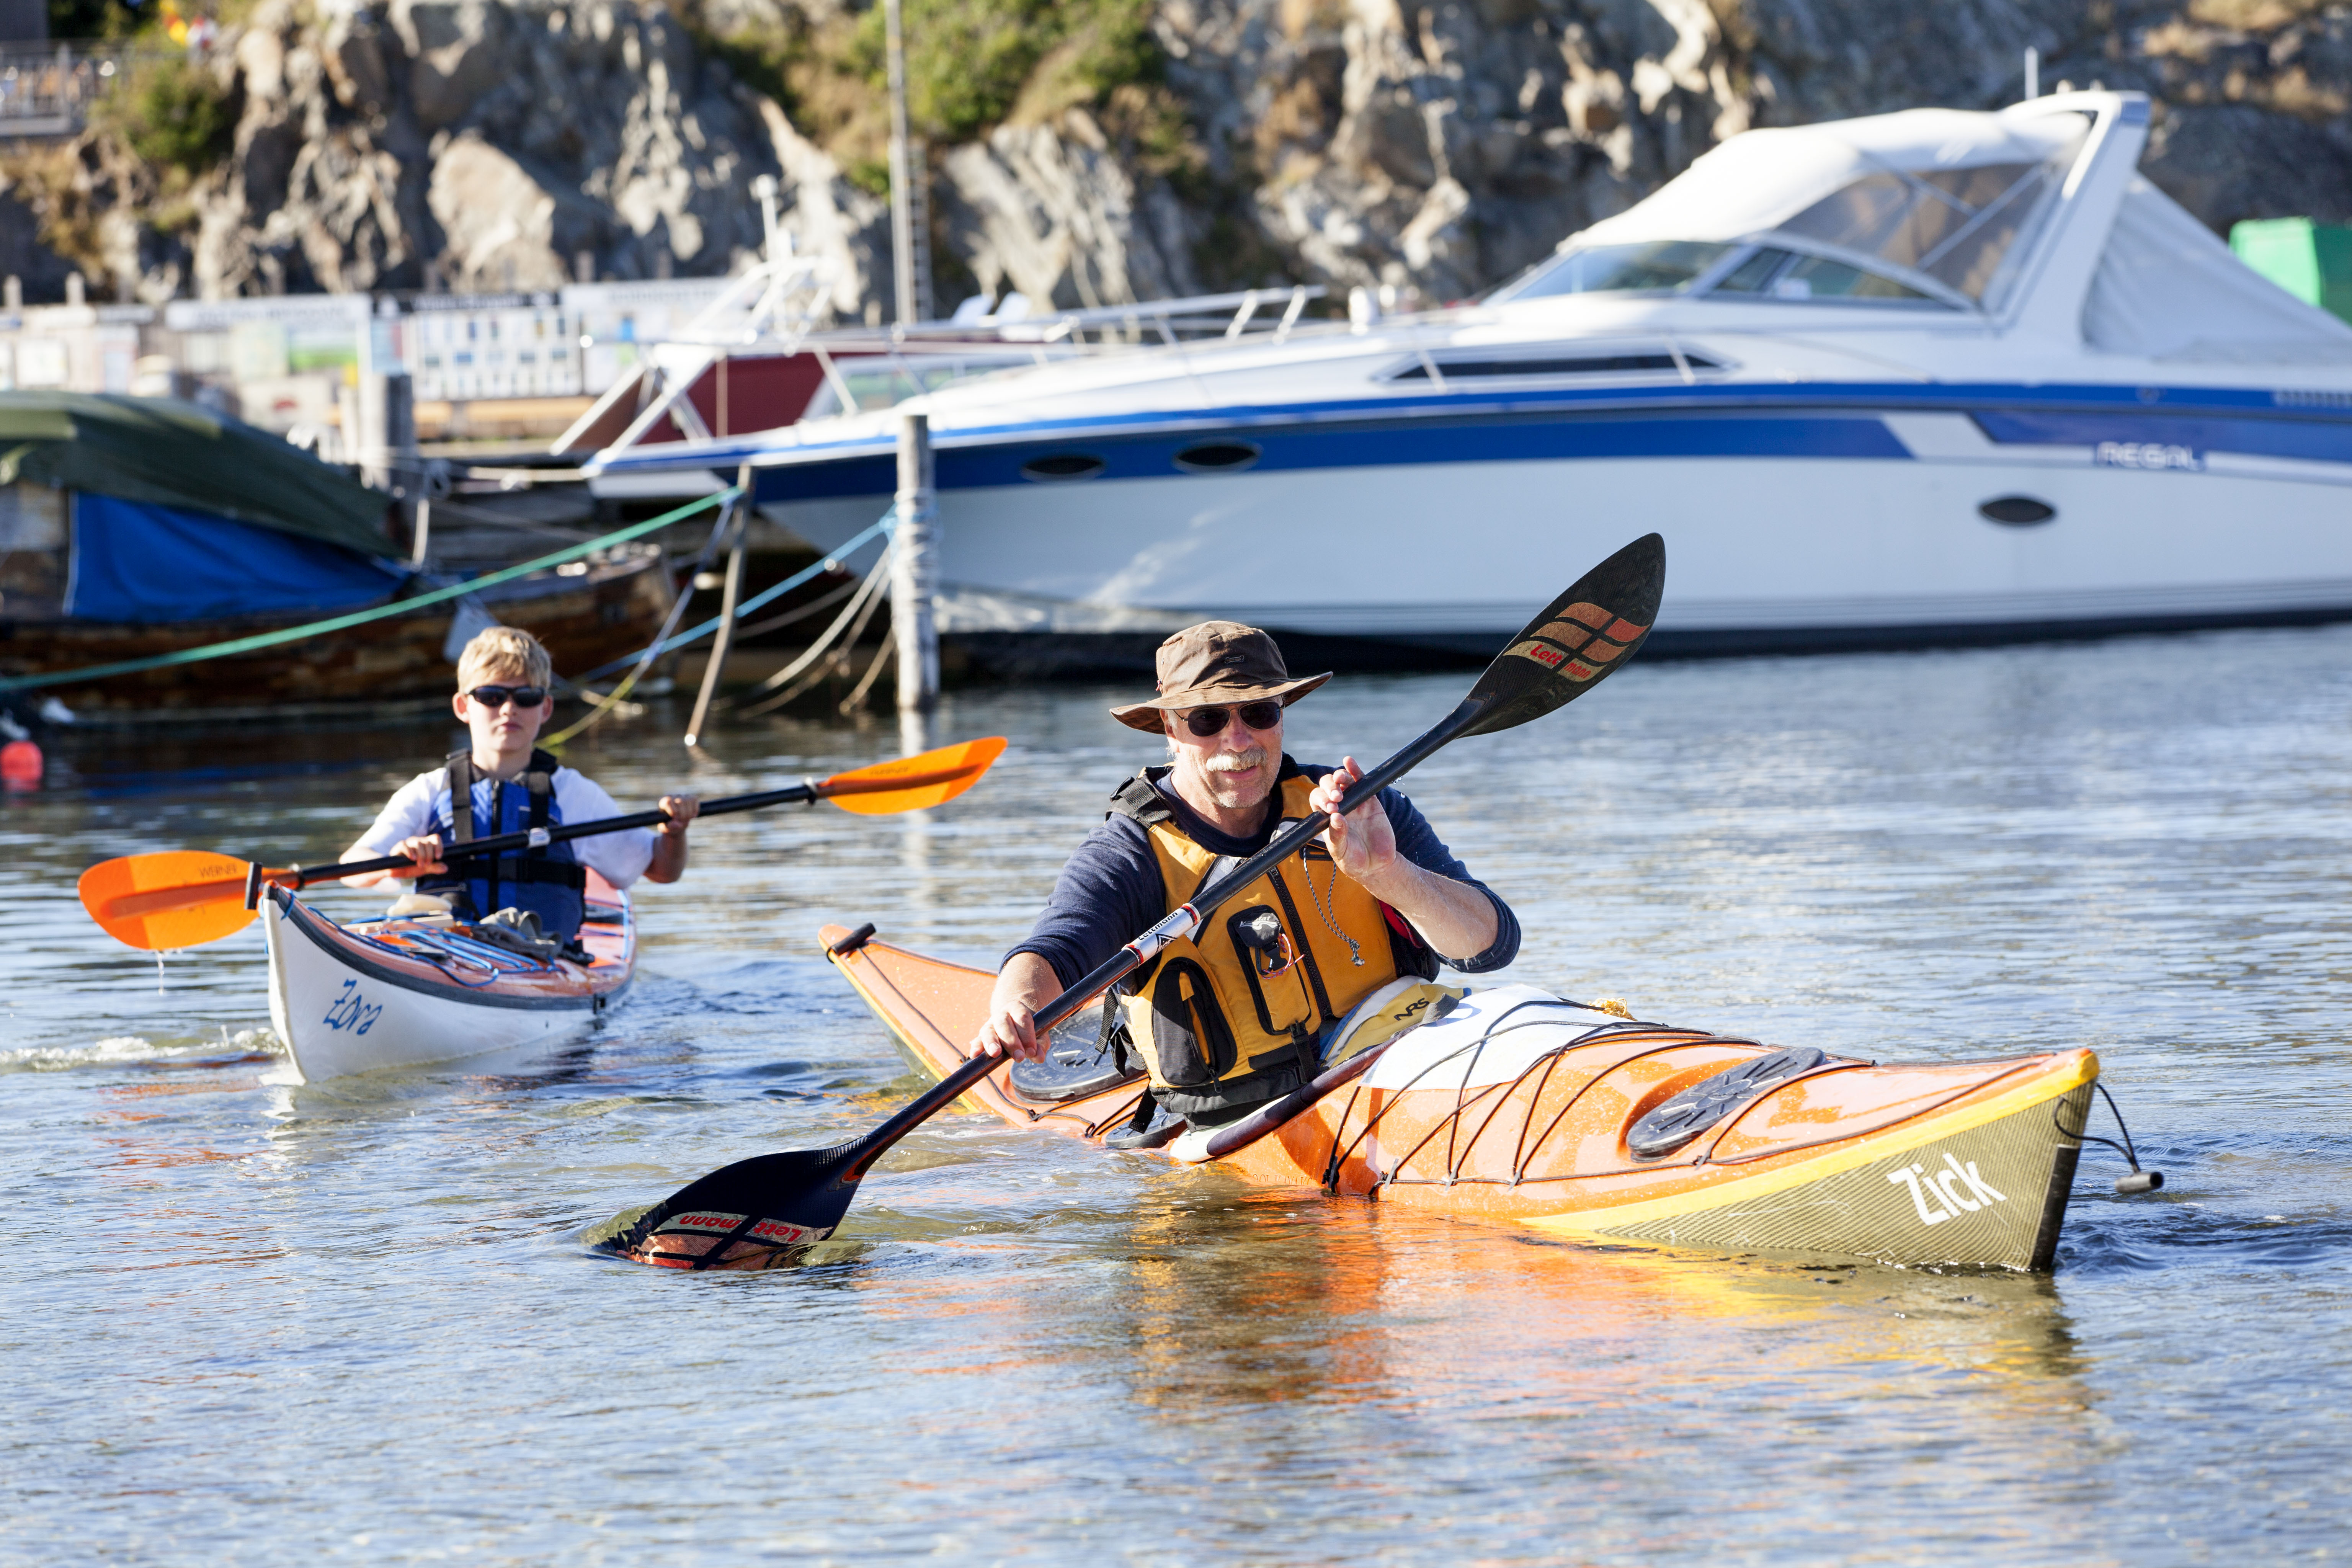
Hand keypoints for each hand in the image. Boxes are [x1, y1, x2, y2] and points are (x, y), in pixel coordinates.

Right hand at [393, 834, 446, 876]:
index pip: (435, 838)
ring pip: (418, 843)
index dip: (439, 846)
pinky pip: (405, 845)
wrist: (396, 871)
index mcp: (426, 844)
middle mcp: (418, 841)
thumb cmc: (411, 867)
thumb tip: (446, 868)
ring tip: (420, 865)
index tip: (438, 857)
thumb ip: (434, 867)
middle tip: (427, 864)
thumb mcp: (424, 869)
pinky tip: (412, 859)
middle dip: (429, 855)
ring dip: (421, 855)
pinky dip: (410, 852)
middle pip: (428, 842)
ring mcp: (409, 843)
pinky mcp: (400, 846)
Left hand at [658, 794, 698, 834]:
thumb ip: (670, 827)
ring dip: (690, 812)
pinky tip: (693, 816)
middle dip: (683, 814)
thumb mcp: (666, 829)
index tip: (676, 820)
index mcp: (662, 802)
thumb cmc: (669, 826)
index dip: (673, 811)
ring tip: (687, 820)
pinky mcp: (690, 797)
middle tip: (682, 822)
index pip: (668, 801)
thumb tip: (678, 824)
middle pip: (680, 801)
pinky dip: (695, 809)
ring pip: (688, 800)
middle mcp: (672, 797)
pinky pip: (694, 799)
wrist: (676, 825)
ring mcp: (681, 796)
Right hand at [971, 1000, 1045, 1061]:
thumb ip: (1041, 1045)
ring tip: (995, 1054)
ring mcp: (990, 1025)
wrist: (1013, 1019)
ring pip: (988, 1032)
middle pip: (1004, 1025)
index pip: (1022, 1018)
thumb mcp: (1039, 1034)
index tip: (1032, 1052)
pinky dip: (976, 1048)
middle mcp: (1002, 1015)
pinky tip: (974, 1056)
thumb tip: (1038, 1057)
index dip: (1027, 1035)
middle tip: (1020, 1057)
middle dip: (1012, 1042)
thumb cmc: (1028, 1030)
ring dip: (991, 1043)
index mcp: (1017, 1009)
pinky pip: (977, 1041)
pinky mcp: (982, 1036)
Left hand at [1307, 757, 1397, 885]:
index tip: (1331, 808)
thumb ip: (1337, 835)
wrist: (1376, 864)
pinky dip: (1355, 770)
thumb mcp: (1342, 852)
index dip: (1322, 799)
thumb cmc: (1353, 860)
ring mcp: (1354, 801)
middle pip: (1328, 786)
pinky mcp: (1370, 800)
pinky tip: (1349, 762)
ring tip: (1341, 780)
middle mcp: (1338, 806)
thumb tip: (1336, 817)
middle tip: (1336, 798)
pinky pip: (1361, 781)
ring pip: (1343, 781)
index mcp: (1326, 817)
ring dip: (1340, 776)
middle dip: (1329, 787)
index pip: (1318, 799)